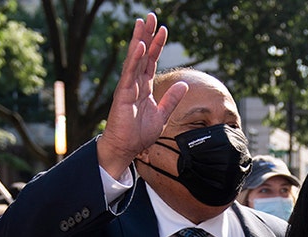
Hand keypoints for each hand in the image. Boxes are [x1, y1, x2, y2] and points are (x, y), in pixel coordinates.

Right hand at [96, 13, 187, 177]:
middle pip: (143, 54)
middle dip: (147, 35)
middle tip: (151, 16)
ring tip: (143, 22)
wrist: (125, 148)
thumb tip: (184, 85)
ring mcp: (128, 86)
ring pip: (135, 59)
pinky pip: (130, 73)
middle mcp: (135, 83)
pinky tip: (140, 46)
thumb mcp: (162, 115)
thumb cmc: (139, 133)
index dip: (157, 45)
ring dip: (140, 40)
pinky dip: (135, 59)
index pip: (152, 61)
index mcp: (144, 87)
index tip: (163, 29)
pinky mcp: (123, 94)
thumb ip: (172, 99)